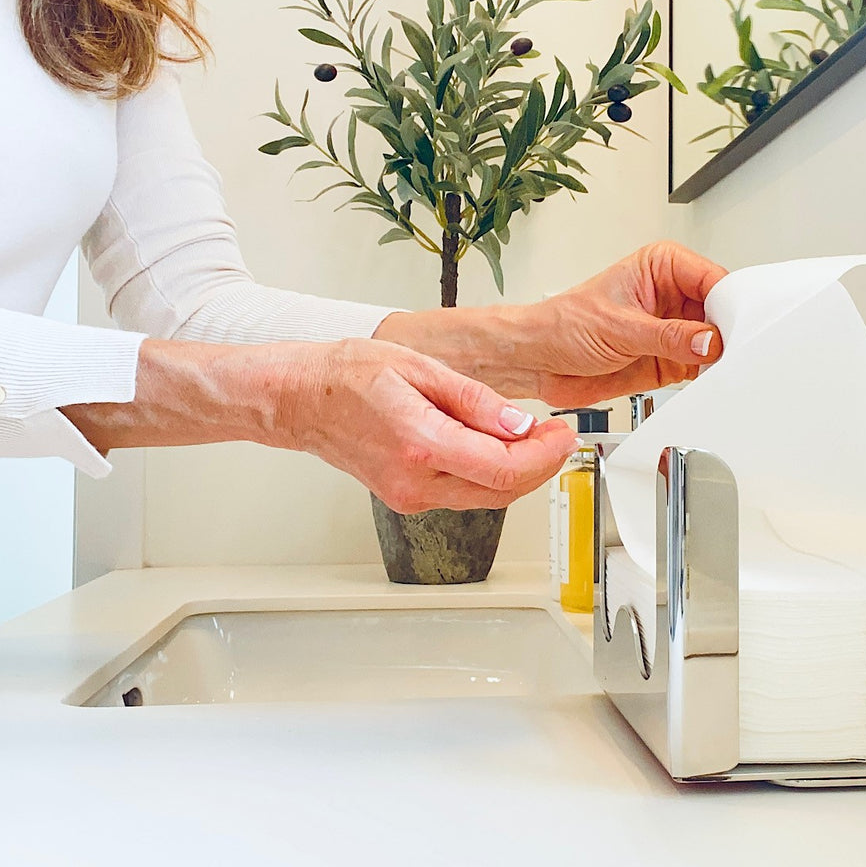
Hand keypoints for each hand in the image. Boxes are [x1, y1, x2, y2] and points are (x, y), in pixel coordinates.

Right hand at [286, 339, 576, 512]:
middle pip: (502, 490)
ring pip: (486, 498)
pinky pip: (464, 493)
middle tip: (558, 435)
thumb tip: (519, 425)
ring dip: (519, 473)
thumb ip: (476, 401)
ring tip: (535, 438)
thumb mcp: (422, 368)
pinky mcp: (407, 498)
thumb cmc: (348, 376)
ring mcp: (409, 496)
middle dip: (541, 465)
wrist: (301, 399)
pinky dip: (491, 475)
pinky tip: (497, 448)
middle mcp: (415, 482)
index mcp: (420, 444)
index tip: (563, 433)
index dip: (545, 455)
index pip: (503, 467)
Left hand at [372, 241, 727, 406]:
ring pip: (716, 341)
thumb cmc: (563, 325)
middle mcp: (672, 295)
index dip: (731, 303)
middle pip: (721, 311)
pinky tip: (716, 382)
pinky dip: (710, 377)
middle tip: (740, 354)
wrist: (538, 361)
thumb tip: (709, 340)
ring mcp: (673, 329)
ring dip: (723, 357)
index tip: (740, 328)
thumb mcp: (620, 328)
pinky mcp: (670, 360)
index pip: (713, 280)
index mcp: (662, 267)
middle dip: (731, 332)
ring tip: (731, 370)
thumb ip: (669, 336)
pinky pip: (702, 367)